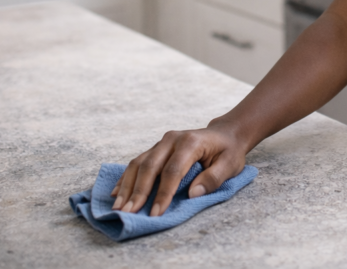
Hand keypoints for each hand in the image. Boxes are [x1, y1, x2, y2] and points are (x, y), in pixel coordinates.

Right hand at [111, 120, 246, 216]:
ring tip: (118, 207)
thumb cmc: (228, 151)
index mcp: (191, 142)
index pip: (173, 171)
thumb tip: (193, 195)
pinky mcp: (156, 148)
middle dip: (138, 192)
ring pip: (139, 164)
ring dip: (127, 186)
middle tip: (129, 213)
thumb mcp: (230, 165)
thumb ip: (213, 179)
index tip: (155, 214)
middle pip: (150, 166)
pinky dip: (126, 178)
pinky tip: (116, 192)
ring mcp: (162, 142)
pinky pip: (137, 162)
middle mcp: (172, 139)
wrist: (225, 133)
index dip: (163, 193)